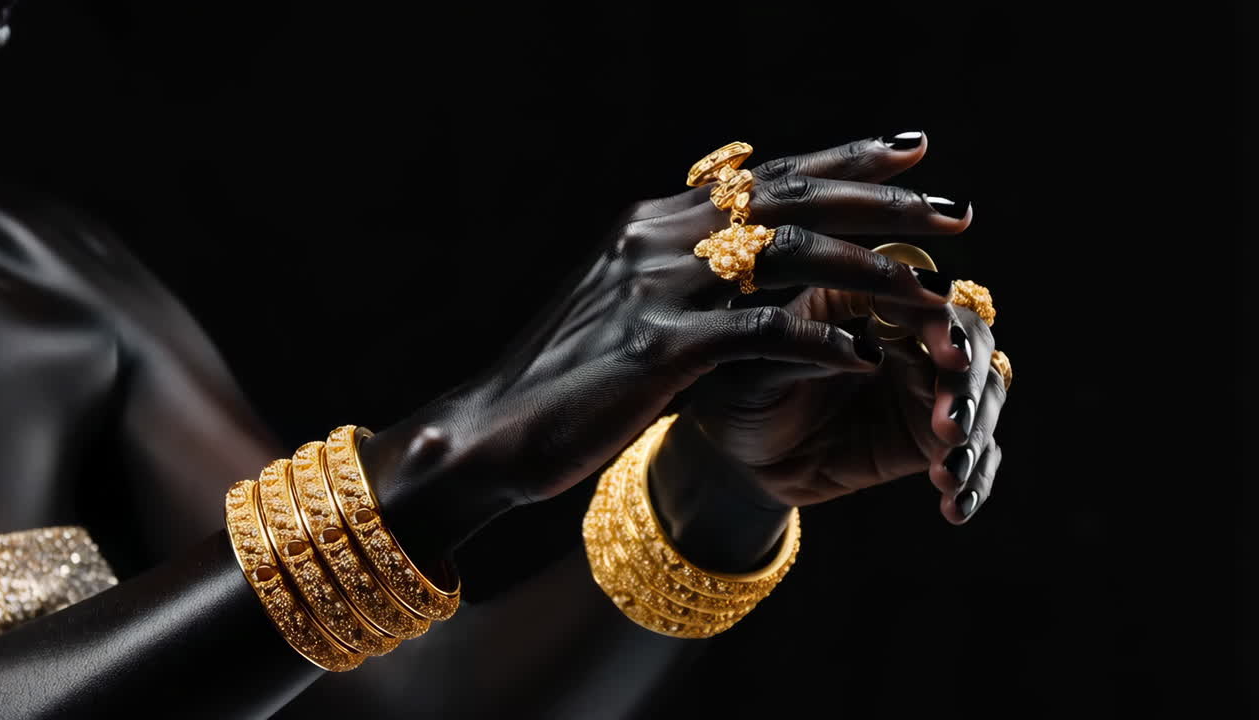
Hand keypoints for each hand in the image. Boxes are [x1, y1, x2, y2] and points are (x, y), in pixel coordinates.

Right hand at [361, 133, 973, 564]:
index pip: (765, 176)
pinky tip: (864, 359)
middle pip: (791, 201)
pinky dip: (820, 344)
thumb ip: (677, 269)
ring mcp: (657, 289)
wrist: (491, 431)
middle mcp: (657, 237)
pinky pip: (762, 333)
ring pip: (790, 259)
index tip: (912, 151)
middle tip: (954, 213)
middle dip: (883, 204)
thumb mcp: (622, 304)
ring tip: (930, 290)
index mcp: (653, 222)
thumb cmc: (564, 377)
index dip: (844, 159)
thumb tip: (739, 247)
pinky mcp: (660, 349)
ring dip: (870, 273)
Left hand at [681, 301, 1005, 523]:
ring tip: (947, 474)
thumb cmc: (736, 394)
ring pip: (981, 396)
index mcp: (861, 297)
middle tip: (951, 427)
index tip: (949, 358)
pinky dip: (974, 478)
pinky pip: (972, 453)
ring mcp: (923, 385)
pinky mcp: (930, 437)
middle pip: (968, 342)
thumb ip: (803, 352)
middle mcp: (904, 333)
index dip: (942, 324)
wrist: (737, 459)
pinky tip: (954, 507)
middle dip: (967, 384)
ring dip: (977, 434)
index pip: (919, 297)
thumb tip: (865, 351)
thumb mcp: (753, 373)